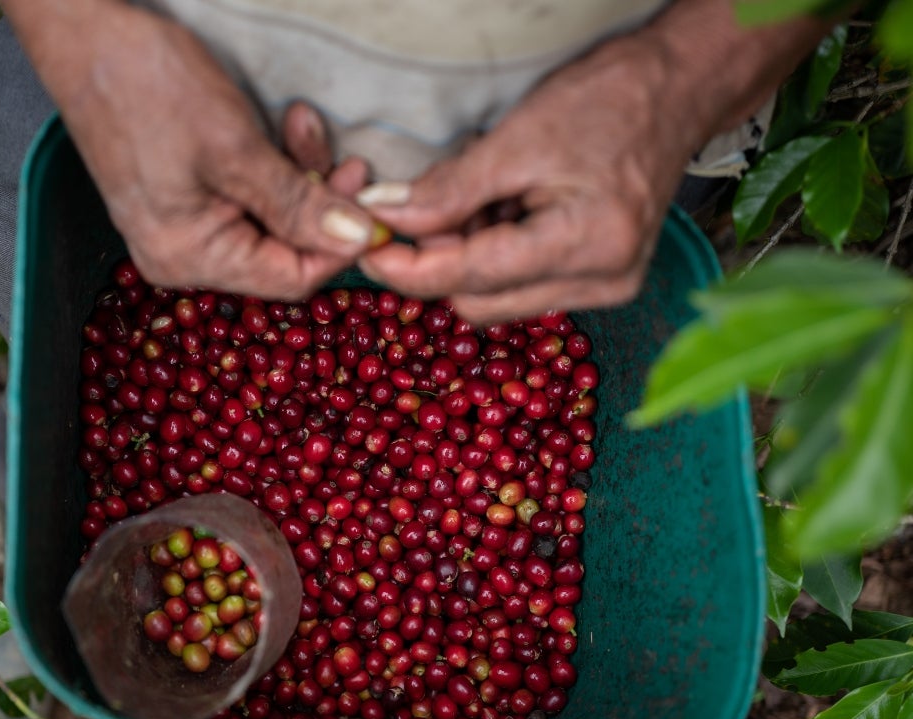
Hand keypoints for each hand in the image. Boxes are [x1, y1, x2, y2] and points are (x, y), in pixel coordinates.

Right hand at [6, 1, 375, 298]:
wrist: (85, 34)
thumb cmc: (150, 86)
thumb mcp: (237, 148)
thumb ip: (299, 203)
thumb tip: (358, 241)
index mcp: (191, 258)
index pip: (291, 277)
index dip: (339, 247)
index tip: (373, 208)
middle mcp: (184, 257)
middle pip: (282, 251)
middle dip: (320, 204)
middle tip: (349, 159)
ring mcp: (181, 230)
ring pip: (271, 222)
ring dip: (300, 178)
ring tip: (304, 124)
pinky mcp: (184, 201)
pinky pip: (247, 201)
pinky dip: (272, 170)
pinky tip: (282, 130)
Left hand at [355, 37, 695, 324]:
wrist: (677, 92)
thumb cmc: (610, 101)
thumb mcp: (518, 139)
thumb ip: (448, 191)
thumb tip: (387, 219)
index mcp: (589, 244)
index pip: (474, 276)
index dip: (411, 268)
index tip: (367, 250)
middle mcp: (604, 281)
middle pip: (480, 300)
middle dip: (441, 261)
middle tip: (427, 208)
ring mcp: (607, 288)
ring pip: (497, 299)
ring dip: (470, 259)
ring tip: (488, 199)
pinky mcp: (602, 283)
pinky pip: (522, 288)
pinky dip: (498, 258)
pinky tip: (510, 214)